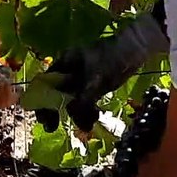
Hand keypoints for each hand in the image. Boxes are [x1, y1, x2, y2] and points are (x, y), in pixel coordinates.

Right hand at [37, 4, 168, 131]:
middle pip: (55, 93)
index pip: (44, 84)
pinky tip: (94, 117)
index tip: (44, 120)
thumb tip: (72, 117)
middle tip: (54, 128)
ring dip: (75, 113)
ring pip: (71, 99)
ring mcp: (82, 77)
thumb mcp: (96, 79)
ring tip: (85, 125)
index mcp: (64, 62)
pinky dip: (87, 110)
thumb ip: (83, 99)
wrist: (136, 48)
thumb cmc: (113, 58)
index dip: (40, 102)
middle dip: (55, 111)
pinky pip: (85, 100)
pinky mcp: (95, 83)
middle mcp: (69, 70)